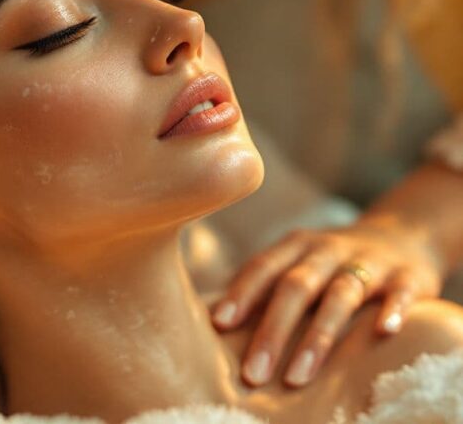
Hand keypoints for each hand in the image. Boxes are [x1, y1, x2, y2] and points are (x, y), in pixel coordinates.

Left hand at [211, 223, 442, 387]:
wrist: (399, 237)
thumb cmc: (330, 262)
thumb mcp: (298, 261)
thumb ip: (264, 284)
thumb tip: (208, 316)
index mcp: (296, 245)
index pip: (264, 266)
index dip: (242, 293)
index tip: (219, 324)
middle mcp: (328, 249)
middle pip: (296, 286)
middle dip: (273, 331)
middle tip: (252, 374)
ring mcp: (369, 260)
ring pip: (341, 295)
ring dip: (319, 336)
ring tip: (296, 379)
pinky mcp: (407, 276)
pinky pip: (400, 292)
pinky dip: (393, 309)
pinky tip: (384, 333)